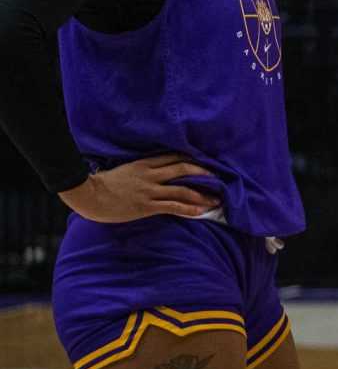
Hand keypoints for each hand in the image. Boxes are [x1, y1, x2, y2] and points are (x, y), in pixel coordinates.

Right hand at [61, 155, 216, 223]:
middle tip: (218, 178)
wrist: (88, 194)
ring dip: (202, 194)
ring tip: (217, 199)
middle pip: (183, 168)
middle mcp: (150, 175)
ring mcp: (149, 190)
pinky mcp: (147, 206)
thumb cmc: (101, 184)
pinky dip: (189, 209)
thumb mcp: (123, 170)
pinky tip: (201, 212)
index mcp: (144, 164)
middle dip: (204, 173)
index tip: (205, 163)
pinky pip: (173, 206)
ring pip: (183, 189)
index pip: (173, 157)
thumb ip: (139, 170)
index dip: (191, 160)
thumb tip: (151, 173)